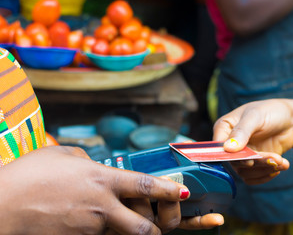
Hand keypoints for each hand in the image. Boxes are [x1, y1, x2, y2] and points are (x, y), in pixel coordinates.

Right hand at [0, 146, 219, 233]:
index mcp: (101, 179)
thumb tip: (96, 167)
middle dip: (156, 230)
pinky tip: (86, 222)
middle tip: (156, 225)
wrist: (0, 203)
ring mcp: (89, 228)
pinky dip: (102, 233)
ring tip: (118, 222)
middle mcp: (101, 206)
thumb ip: (87, 161)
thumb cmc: (30, 174)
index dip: (168, 190)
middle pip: (143, 228)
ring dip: (127, 234)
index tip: (183, 192)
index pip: (145, 186)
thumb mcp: (63, 156)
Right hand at [213, 99, 292, 183]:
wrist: (290, 120)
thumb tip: (227, 149)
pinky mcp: (252, 164)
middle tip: (275, 158)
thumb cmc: (270, 111)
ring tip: (281, 161)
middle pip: (234, 161)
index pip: (219, 147)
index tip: (249, 160)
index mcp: (224, 128)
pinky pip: (252, 177)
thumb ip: (241, 131)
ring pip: (244, 172)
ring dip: (264, 169)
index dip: (232, 156)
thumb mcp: (255, 116)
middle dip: (256, 162)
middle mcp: (228, 143)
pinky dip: (266, 175)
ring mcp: (240, 155)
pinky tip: (279, 166)